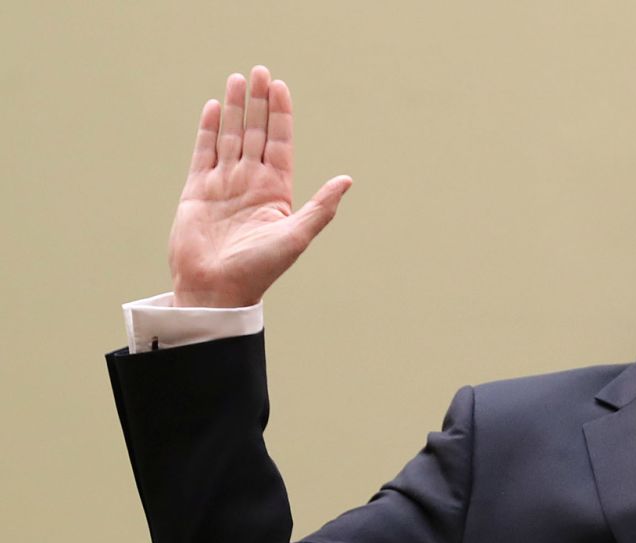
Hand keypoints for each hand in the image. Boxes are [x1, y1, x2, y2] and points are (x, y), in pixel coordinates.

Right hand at [168, 66, 351, 307]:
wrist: (216, 289)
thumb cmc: (259, 269)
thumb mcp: (296, 236)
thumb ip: (321, 207)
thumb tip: (347, 180)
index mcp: (276, 191)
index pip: (280, 142)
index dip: (281, 114)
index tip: (280, 86)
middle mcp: (251, 183)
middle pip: (256, 132)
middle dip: (258, 102)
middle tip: (259, 70)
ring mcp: (224, 184)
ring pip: (231, 136)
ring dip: (236, 108)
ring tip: (237, 79)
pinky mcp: (198, 190)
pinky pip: (204, 153)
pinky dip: (209, 129)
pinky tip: (215, 108)